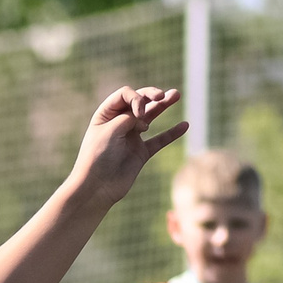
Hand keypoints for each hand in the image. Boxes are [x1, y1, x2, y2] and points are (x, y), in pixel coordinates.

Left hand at [67, 86, 188, 209]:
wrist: (97, 187)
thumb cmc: (98, 157)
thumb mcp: (112, 130)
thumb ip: (129, 118)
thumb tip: (144, 116)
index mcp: (106, 114)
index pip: (125, 95)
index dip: (136, 99)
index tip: (138, 115)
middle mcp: (119, 123)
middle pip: (138, 102)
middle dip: (151, 95)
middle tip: (163, 95)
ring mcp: (131, 137)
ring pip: (151, 117)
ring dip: (163, 105)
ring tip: (176, 94)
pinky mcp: (141, 153)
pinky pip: (159, 140)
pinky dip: (172, 133)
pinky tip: (185, 125)